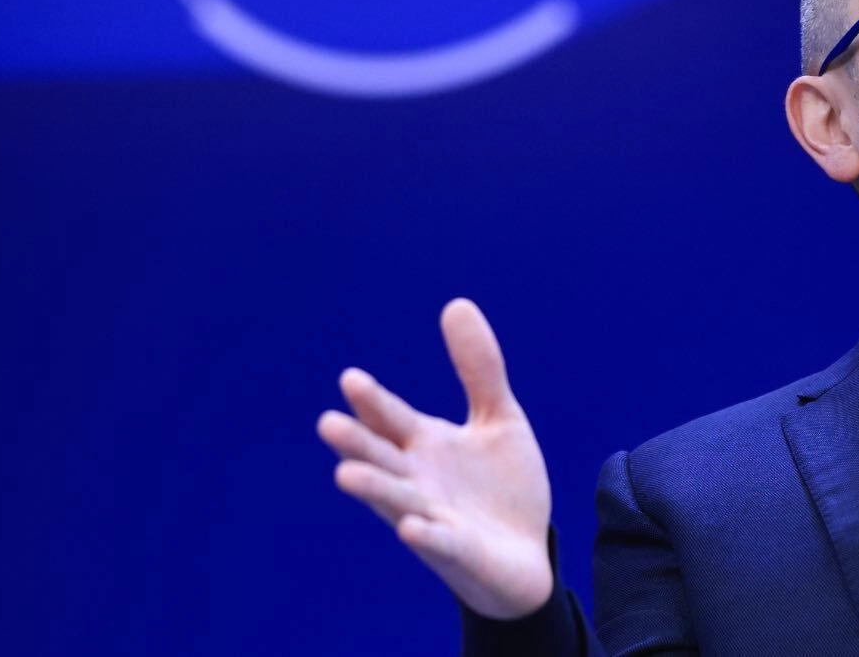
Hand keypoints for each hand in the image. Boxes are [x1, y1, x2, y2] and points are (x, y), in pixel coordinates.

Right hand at [317, 298, 554, 619]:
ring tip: (346, 476)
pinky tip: (411, 526)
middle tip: (329, 424)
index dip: (374, 402)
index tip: (351, 380)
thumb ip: (479, 368)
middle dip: (357, 444)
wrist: (529, 552)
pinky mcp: (457, 554)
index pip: (391, 419)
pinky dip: (426, 536)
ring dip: (375, 490)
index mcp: (424, 445)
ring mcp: (433, 519)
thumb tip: (456, 303)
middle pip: (382, 459)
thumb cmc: (502, 487)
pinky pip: (438, 544)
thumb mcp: (498, 418)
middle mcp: (418, 481)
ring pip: (397, 502)